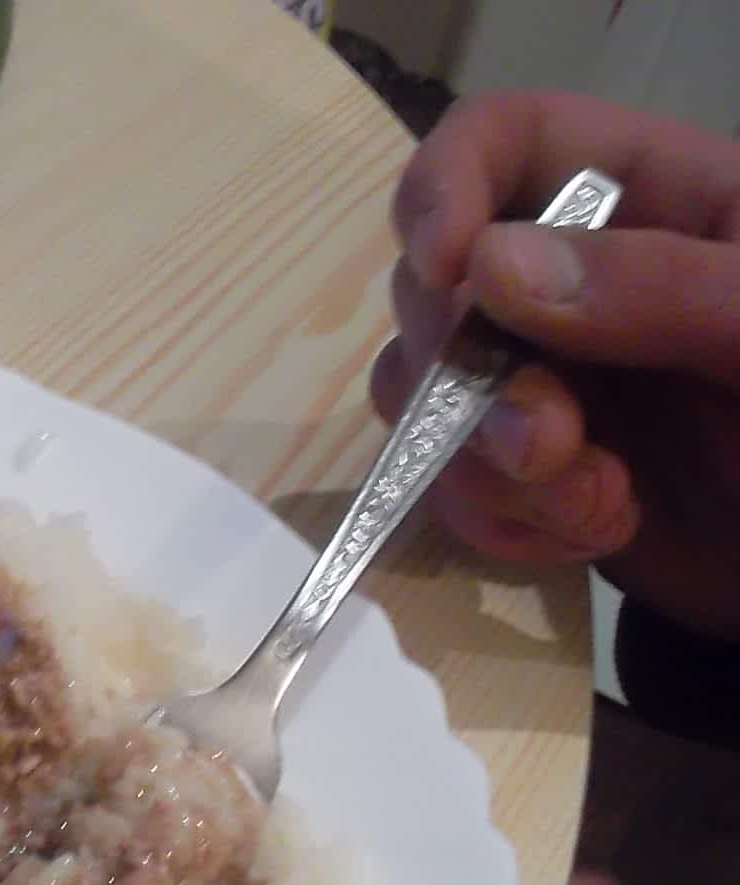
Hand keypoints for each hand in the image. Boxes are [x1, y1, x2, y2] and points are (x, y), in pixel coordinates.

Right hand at [372, 91, 739, 640]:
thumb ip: (664, 288)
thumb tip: (487, 266)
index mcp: (661, 199)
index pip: (508, 139)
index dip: (447, 185)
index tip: (446, 269)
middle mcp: (582, 279)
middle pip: (438, 285)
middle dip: (471, 376)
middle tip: (551, 447)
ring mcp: (552, 379)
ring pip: (427, 392)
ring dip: (485, 464)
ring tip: (597, 509)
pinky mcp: (534, 474)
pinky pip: (448, 480)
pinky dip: (498, 519)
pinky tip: (586, 537)